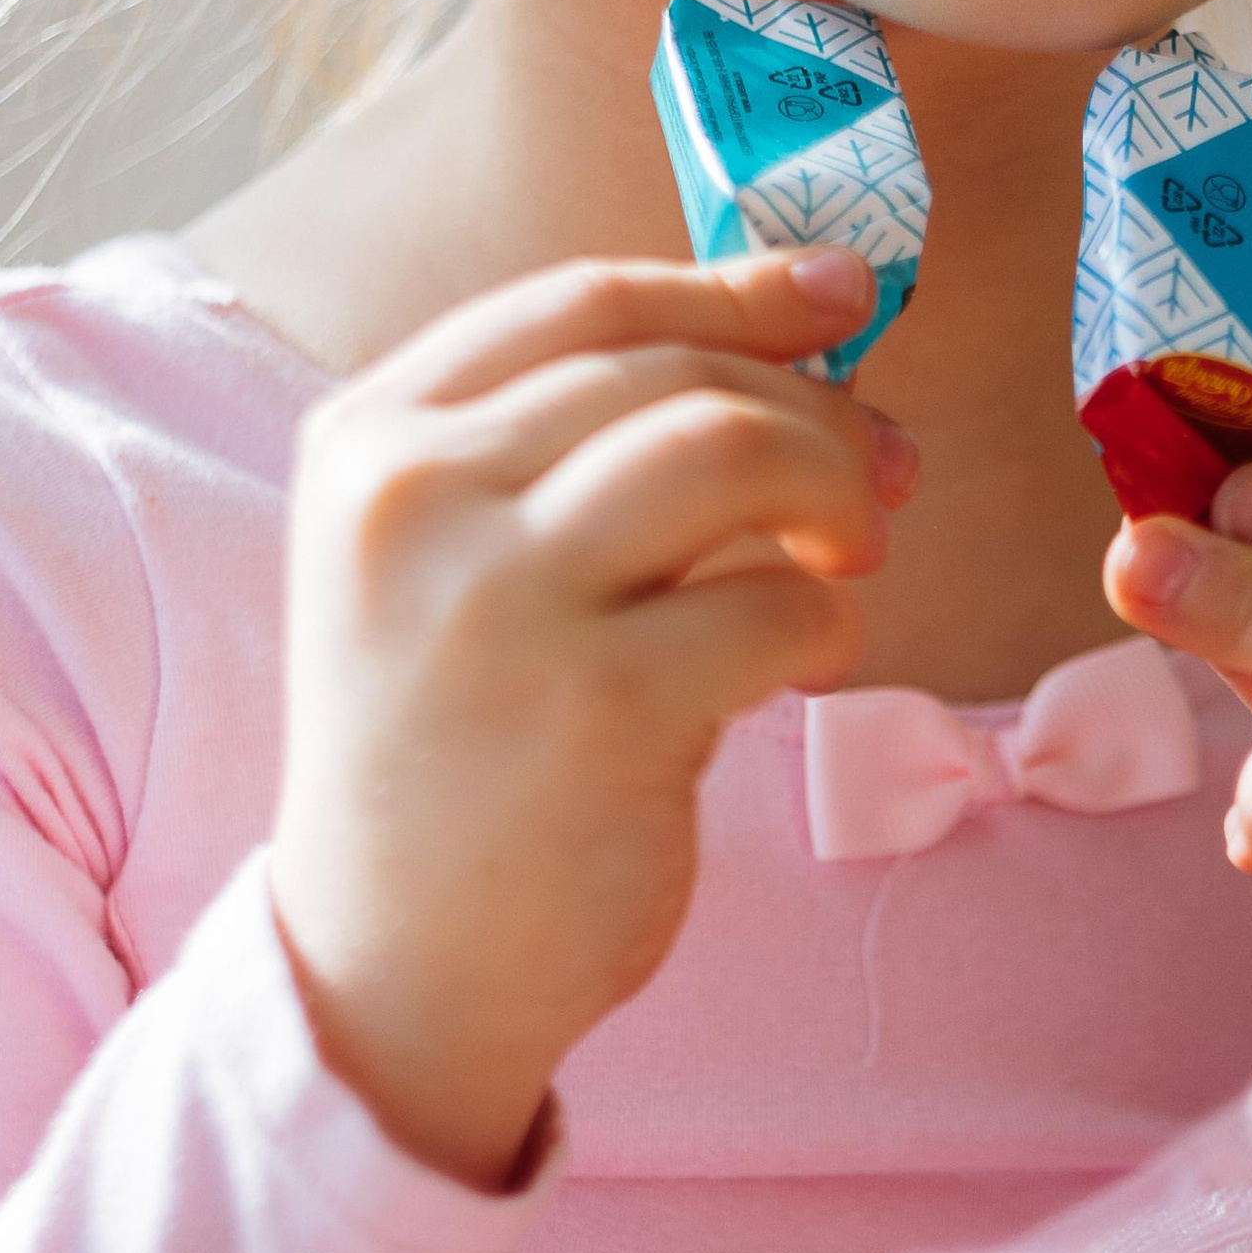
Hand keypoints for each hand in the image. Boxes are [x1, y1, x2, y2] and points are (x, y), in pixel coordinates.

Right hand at [271, 247, 913, 1192]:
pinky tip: (810, 660)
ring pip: (735, 452)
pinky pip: (779, 605)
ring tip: (852, 553)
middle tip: (884, 472)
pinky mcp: (601, 708)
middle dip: (815, 409)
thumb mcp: (448, 566)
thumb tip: (798, 334)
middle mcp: (415, 500)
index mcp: (367, 443)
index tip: (841, 292)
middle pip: (676, 374)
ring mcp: (502, 602)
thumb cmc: (455, 754)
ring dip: (836, 488)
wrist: (395, 968)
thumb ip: (568, 452)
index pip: (581, 303)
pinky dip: (828, 622)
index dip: (732, 284)